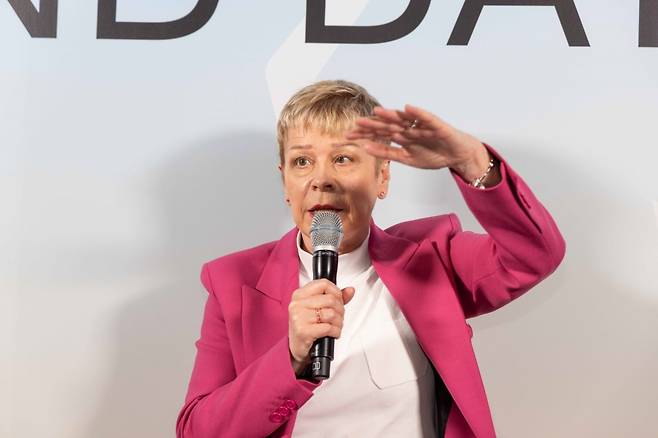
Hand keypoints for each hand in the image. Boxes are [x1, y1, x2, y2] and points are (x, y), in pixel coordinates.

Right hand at [288, 279, 355, 375]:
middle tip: (338, 317)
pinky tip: (332, 333)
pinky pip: (329, 328)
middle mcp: (297, 304)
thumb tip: (350, 290)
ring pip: (331, 314)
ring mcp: (299, 317)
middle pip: (330, 299)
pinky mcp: (303, 331)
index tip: (338, 299)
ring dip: (339, 322)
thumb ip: (335, 298)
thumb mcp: (318, 308)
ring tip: (335, 326)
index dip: (336, 292)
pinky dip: (335, 332)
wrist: (296, 348)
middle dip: (340, 310)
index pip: (323, 284)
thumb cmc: (307, 327)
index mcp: (299, 295)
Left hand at [345, 104, 489, 179]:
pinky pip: (426, 118)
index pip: (379, 133)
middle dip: (373, 125)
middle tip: (356, 124)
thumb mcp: (407, 158)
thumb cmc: (433, 154)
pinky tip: (408, 108)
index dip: (365, 135)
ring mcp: (421, 125)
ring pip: (404, 120)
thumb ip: (388, 152)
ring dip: (391, 115)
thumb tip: (366, 148)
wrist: (457, 155)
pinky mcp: (436, 125)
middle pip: (387, 125)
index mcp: (401, 135)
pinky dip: (418, 113)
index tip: (348, 137)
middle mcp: (408, 127)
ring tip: (377, 112)